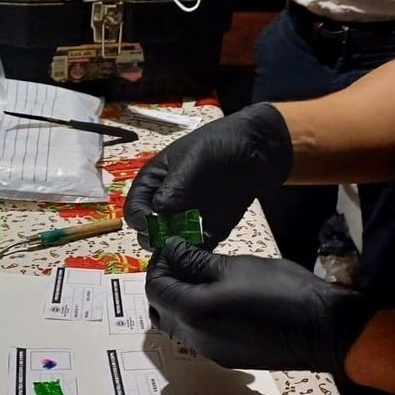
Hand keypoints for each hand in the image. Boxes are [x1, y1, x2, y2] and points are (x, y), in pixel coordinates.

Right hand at [124, 103, 292, 249]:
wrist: (260, 148)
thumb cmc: (221, 144)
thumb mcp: (194, 159)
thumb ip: (175, 187)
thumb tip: (158, 212)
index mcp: (154, 181)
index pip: (134, 208)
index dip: (141, 219)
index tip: (153, 224)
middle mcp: (166, 203)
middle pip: (149, 231)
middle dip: (157, 237)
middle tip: (173, 236)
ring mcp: (187, 218)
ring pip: (171, 243)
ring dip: (177, 247)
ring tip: (190, 241)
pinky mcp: (208, 230)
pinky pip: (196, 247)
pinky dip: (197, 250)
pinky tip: (206, 243)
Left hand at [146, 237, 373, 376]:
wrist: (323, 330)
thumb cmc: (282, 290)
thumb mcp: (236, 266)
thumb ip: (196, 260)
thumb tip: (171, 251)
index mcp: (193, 312)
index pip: (155, 289)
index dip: (159, 265)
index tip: (174, 247)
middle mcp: (194, 339)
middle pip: (160, 311)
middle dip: (164, 286)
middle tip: (182, 262)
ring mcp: (210, 353)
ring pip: (177, 327)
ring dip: (178, 303)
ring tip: (200, 279)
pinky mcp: (227, 359)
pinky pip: (196, 338)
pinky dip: (195, 318)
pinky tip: (217, 301)